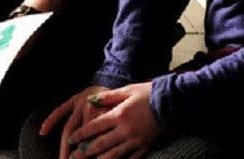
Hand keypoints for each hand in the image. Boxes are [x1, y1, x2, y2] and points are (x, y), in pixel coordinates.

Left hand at [43, 82, 159, 158]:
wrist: (172, 102)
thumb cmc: (148, 93)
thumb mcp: (127, 90)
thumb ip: (108, 96)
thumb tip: (90, 100)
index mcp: (119, 114)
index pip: (95, 127)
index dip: (82, 134)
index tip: (72, 139)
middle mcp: (126, 130)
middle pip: (101, 144)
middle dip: (86, 151)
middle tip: (74, 156)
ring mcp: (136, 140)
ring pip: (114, 155)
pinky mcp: (146, 147)